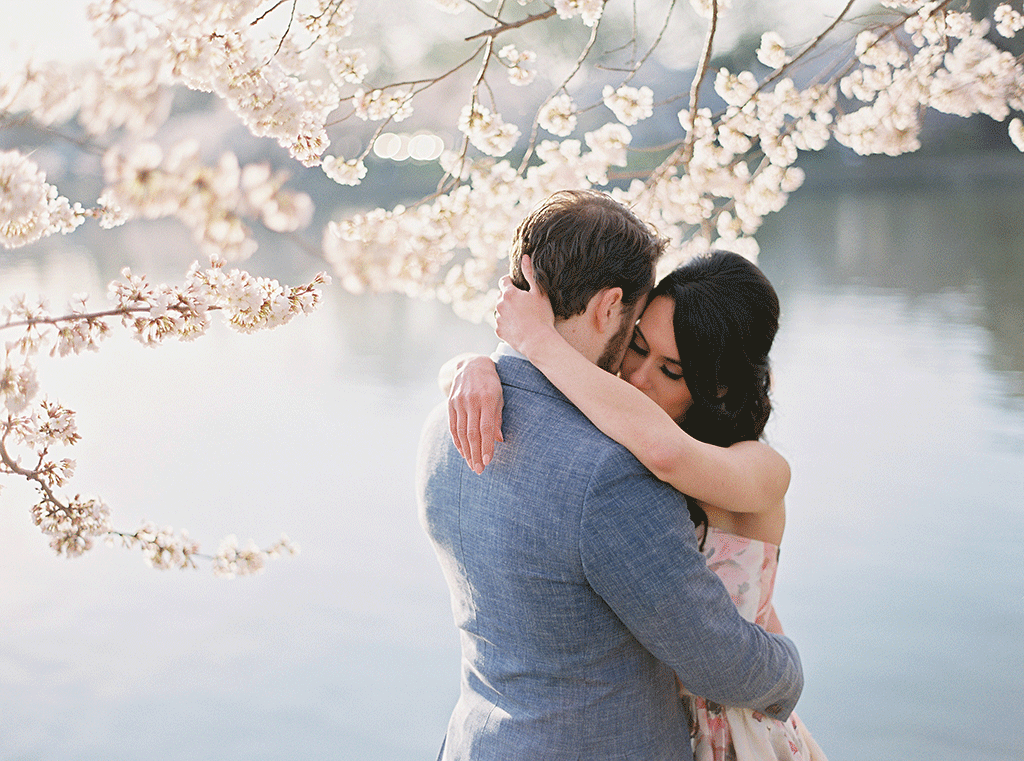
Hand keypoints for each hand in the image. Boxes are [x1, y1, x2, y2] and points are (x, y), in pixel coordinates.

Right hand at [447, 355, 503, 473]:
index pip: (486, 427)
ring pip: (461, 432)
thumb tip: (498, 440)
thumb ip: (498, 419)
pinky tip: (462, 452)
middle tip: (479, 469)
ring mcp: (459, 402)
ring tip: (472, 465)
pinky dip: (457, 441)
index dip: (486, 445)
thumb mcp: (500, 397)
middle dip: (475, 453)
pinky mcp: (450, 404)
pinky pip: (453, 426)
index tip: (488, 461)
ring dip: (466, 451)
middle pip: (472, 432)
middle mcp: (472, 401)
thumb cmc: (491, 384)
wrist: (471, 365)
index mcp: (488, 399)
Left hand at [495, 254, 555, 357]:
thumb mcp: (539, 293)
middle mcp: (500, 305)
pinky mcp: (499, 331)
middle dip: (510, 298)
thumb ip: (530, 274)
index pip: (504, 281)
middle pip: (501, 296)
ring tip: (522, 317)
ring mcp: (498, 319)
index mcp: (509, 293)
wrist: (538, 341)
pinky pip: (501, 324)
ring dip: (508, 311)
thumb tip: (524, 257)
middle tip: (524, 304)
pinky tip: (519, 327)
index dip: (511, 282)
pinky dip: (507, 324)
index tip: (518, 287)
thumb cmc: (542, 316)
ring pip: (501, 310)